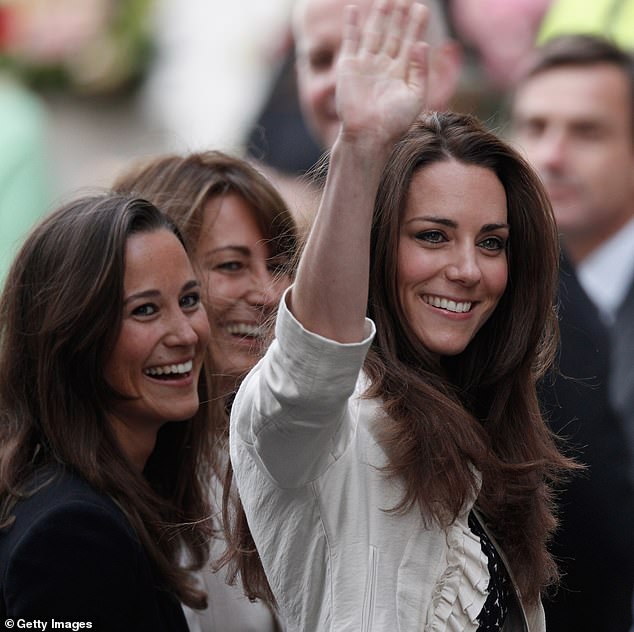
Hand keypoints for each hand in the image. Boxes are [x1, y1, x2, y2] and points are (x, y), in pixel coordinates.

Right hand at [336, 0, 428, 148]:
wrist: (368, 134)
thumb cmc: (395, 122)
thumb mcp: (415, 96)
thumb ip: (420, 70)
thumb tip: (421, 43)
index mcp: (401, 73)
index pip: (409, 42)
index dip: (415, 25)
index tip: (421, 8)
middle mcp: (384, 67)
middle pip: (392, 34)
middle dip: (399, 16)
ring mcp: (366, 66)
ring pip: (374, 34)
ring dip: (379, 15)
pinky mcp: (348, 68)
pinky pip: (350, 41)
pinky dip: (351, 25)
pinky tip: (353, 9)